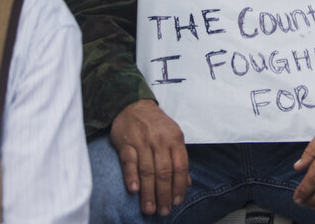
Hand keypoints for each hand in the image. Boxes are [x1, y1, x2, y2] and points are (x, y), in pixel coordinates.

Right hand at [109, 99, 190, 216]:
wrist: (132, 104)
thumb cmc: (155, 124)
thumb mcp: (173, 136)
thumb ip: (179, 159)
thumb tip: (187, 182)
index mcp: (175, 139)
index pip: (180, 167)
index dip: (179, 187)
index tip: (176, 202)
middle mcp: (160, 140)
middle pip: (164, 172)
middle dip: (164, 194)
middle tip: (162, 211)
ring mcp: (143, 141)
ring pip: (147, 170)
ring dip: (148, 192)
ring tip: (149, 208)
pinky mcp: (126, 142)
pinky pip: (129, 161)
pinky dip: (131, 176)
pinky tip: (134, 190)